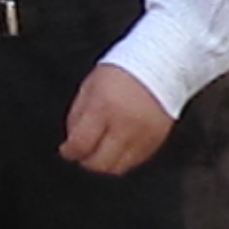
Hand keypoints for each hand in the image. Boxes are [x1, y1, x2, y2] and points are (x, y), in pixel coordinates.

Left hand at [58, 63, 174, 175]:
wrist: (161, 61)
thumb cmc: (124, 69)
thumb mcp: (91, 85)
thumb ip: (78, 114)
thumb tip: (72, 140)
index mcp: (103, 107)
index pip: (80, 144)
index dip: (70, 152)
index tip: (67, 151)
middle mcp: (123, 124)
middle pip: (99, 163)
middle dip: (86, 160)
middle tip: (83, 153)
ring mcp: (142, 134)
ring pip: (118, 167)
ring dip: (105, 163)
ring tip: (101, 151)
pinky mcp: (157, 138)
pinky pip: (136, 161)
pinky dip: (124, 159)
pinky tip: (119, 146)